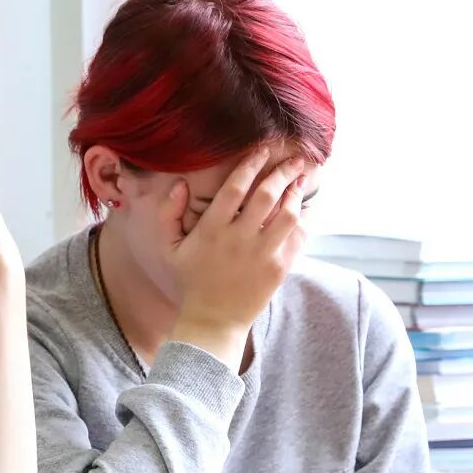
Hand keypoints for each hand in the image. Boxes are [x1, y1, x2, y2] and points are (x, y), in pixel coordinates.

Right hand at [165, 148, 308, 363]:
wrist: (213, 320)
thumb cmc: (191, 280)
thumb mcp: (169, 248)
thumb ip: (168, 213)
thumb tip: (180, 184)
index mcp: (212, 229)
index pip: (236, 187)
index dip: (251, 165)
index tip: (263, 151)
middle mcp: (238, 238)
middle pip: (267, 194)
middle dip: (283, 172)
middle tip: (295, 160)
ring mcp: (261, 254)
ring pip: (287, 214)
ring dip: (296, 193)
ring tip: (301, 180)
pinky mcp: (278, 269)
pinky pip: (297, 238)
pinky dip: (303, 221)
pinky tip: (304, 209)